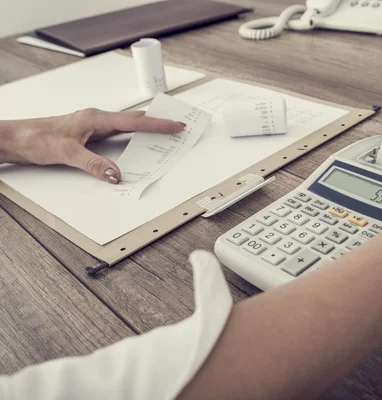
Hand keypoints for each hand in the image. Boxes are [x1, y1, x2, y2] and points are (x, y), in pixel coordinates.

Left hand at [0, 108, 184, 182]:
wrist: (14, 139)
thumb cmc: (35, 138)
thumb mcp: (66, 153)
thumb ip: (94, 164)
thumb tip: (116, 174)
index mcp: (95, 118)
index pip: (134, 121)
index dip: (157, 124)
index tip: (176, 125)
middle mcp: (96, 120)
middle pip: (134, 120)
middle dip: (157, 123)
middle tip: (177, 126)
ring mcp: (92, 128)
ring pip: (126, 127)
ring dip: (145, 131)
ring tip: (163, 134)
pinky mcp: (87, 136)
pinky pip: (116, 136)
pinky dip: (130, 140)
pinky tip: (134, 145)